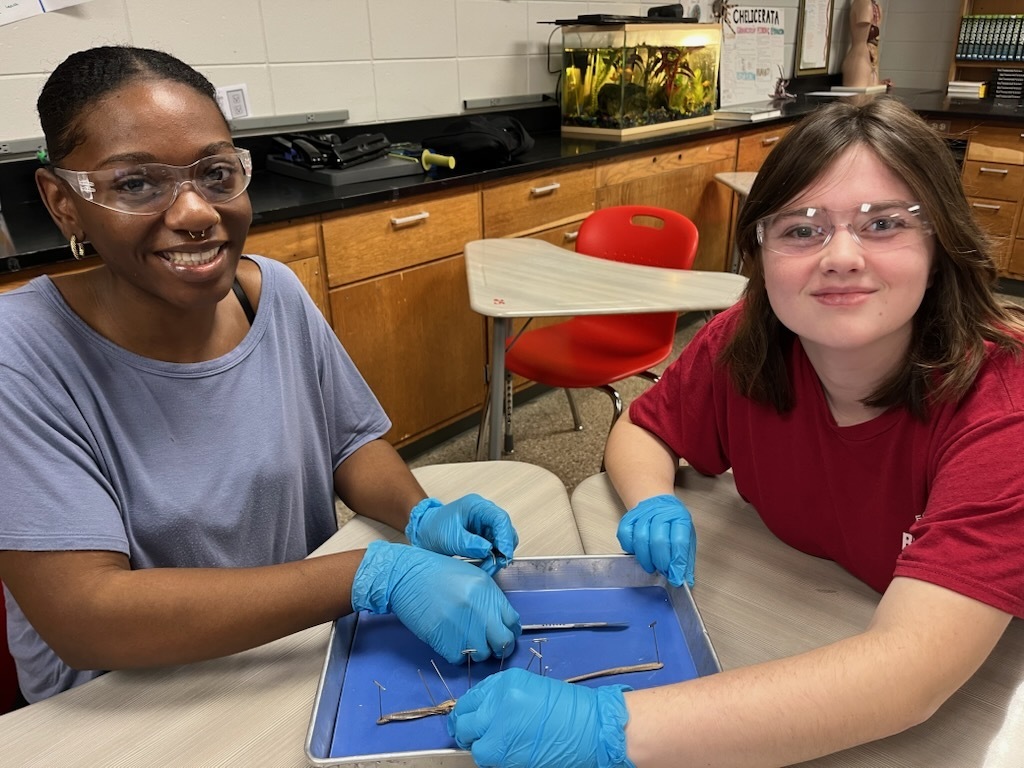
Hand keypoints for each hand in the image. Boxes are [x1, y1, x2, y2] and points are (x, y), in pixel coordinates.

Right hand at [352, 540, 519, 662]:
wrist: (405, 577)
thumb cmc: (437, 574)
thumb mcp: (471, 576)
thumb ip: (489, 598)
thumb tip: (501, 622)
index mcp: (487, 590)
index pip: (513, 621)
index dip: (510, 632)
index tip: (504, 634)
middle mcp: (479, 609)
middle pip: (503, 642)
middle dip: (499, 648)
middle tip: (490, 646)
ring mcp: (462, 626)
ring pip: (482, 655)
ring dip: (476, 653)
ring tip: (465, 642)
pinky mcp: (444, 640)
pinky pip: (460, 659)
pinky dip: (457, 655)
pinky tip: (449, 642)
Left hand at [405, 494, 518, 574]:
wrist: (424, 533)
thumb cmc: (433, 529)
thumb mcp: (450, 537)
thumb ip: (470, 543)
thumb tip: (489, 550)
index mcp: (476, 506)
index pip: (500, 519)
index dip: (505, 537)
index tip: (505, 554)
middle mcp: (484, 514)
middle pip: (506, 530)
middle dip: (504, 549)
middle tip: (496, 565)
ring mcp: (486, 526)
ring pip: (503, 541)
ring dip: (498, 556)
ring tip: (487, 567)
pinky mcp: (485, 537)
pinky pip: (496, 548)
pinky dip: (493, 559)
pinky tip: (485, 565)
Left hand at [448, 668, 633, 767]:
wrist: (591, 726)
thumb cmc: (566, 707)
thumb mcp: (528, 688)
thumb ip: (501, 696)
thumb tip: (481, 710)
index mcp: (504, 684)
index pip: (470, 699)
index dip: (465, 712)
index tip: (466, 718)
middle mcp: (498, 705)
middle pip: (465, 723)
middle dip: (465, 730)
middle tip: (471, 734)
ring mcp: (502, 731)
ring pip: (474, 745)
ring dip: (479, 745)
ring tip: (493, 744)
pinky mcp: (509, 755)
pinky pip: (488, 758)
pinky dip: (492, 757)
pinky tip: (505, 752)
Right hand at [616, 494, 695, 587]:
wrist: (658, 504)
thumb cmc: (673, 524)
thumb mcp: (687, 537)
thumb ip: (685, 558)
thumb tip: (683, 580)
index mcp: (680, 517)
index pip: (679, 541)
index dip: (677, 562)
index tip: (675, 577)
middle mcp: (661, 512)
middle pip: (658, 540)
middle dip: (660, 561)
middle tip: (663, 572)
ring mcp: (643, 513)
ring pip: (640, 538)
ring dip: (645, 558)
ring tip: (651, 566)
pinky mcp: (628, 517)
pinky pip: (625, 535)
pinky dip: (630, 548)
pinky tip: (638, 553)